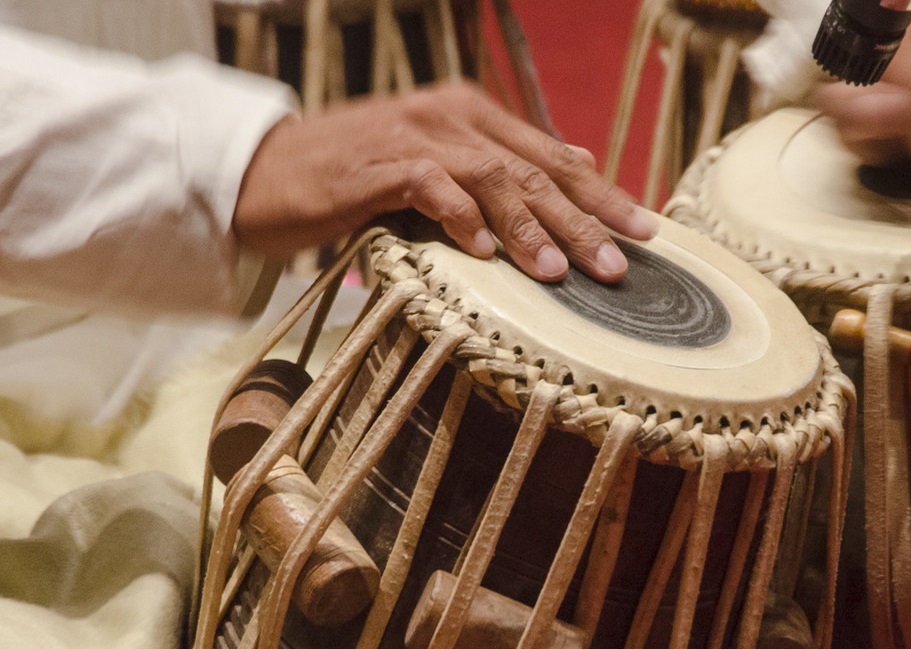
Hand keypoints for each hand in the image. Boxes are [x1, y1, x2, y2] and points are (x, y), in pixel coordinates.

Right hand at [231, 81, 657, 281]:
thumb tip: (566, 184)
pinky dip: (460, 217)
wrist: (264, 175)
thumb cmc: (352, 183)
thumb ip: (491, 179)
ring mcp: (414, 136)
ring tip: (560, 271)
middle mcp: (450, 116)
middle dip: (583, 217)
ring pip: (493, 177)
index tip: (646, 233)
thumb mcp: (432, 176)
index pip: (552, 156)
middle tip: (620, 265)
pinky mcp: (376, 165)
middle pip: (534, 167)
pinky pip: (431, 187)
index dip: (602, 194)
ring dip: (530, 226)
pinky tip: (484, 252)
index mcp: (470, 115)